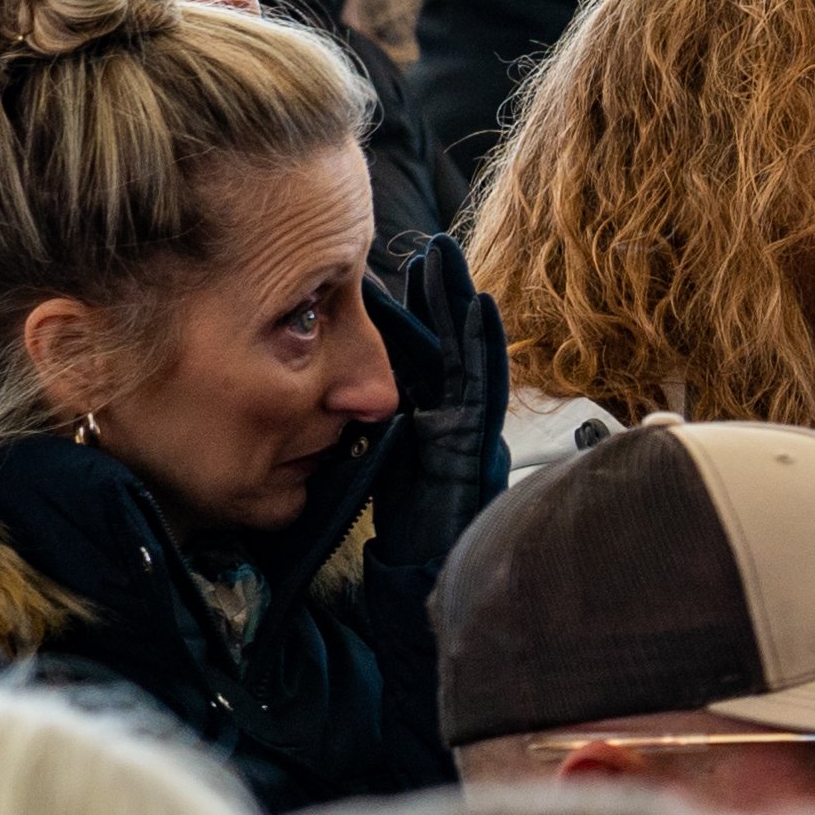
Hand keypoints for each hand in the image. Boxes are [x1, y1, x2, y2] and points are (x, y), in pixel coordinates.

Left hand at [366, 229, 508, 571]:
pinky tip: (481, 306)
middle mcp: (449, 411)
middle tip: (431, 248)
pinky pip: (484, 381)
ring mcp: (468, 421)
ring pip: (467, 350)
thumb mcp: (368, 459)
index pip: (414, 352)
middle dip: (439, 294)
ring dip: (461, 302)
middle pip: (445, 340)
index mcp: (421, 413)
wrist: (426, 567)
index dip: (408, 314)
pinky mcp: (481, 435)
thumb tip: (328, 393)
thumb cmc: (400, 523)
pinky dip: (485, 342)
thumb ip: (361, 424)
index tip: (394, 272)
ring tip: (451, 260)